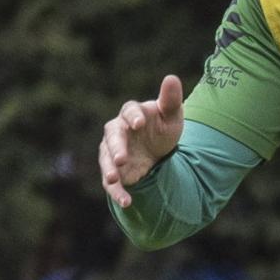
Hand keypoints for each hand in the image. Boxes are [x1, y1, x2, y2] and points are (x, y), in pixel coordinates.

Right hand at [99, 75, 184, 208]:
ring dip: (109, 170)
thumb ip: (171, 99)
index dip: (133, 116)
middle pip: (112, 136)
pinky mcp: (114, 170)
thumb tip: (171, 77)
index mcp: (132, 113)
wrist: (159, 148)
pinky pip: (112, 182)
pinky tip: (126, 202)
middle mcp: (117, 131)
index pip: (129, 111)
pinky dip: (117, 192)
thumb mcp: (172, 115)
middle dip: (116, 147)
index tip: (139, 124)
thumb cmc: (163, 126)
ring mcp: (112, 151)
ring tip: (114, 179)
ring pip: (106, 160)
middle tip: (122, 158)